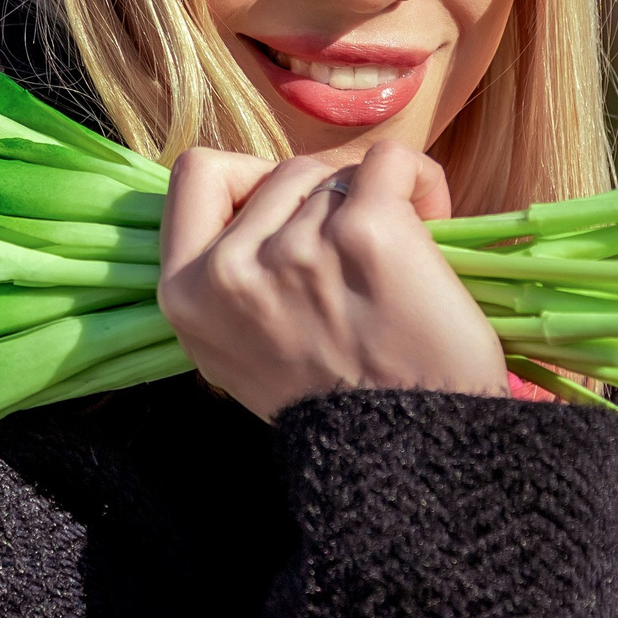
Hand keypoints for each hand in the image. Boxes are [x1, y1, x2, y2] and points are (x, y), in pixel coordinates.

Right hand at [158, 141, 508, 420]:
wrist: (411, 456)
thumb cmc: (337, 407)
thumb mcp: (237, 353)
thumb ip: (227, 281)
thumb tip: (260, 198)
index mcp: (186, 297)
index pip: (195, 177)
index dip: (247, 180)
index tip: (284, 213)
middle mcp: (230, 270)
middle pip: (281, 173)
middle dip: (325, 200)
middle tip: (357, 256)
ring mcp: (296, 248)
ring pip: (336, 174)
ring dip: (372, 203)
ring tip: (394, 265)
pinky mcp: (365, 232)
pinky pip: (390, 160)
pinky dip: (418, 179)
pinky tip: (432, 219)